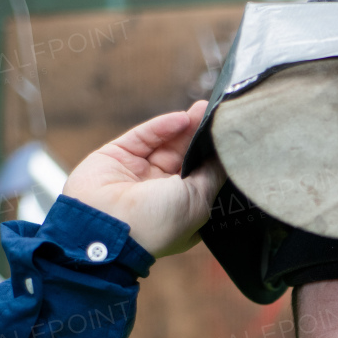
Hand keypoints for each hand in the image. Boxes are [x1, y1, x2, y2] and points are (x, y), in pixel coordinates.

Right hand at [62, 100, 224, 258]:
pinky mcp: (118, 156)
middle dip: (200, 139)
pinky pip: (144, 138)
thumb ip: (212, 175)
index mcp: (181, 212)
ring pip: (166, 145)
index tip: (230, 143)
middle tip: (218, 117)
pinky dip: (162, 127)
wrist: (107, 227)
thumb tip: (226, 157)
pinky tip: (181, 119)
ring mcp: (138, 175)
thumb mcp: (198, 201)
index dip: (214, 162)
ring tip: (203, 109)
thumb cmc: (158, 224)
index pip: (202, 181)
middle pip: (185, 159)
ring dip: (185, 127)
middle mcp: (160, 194)